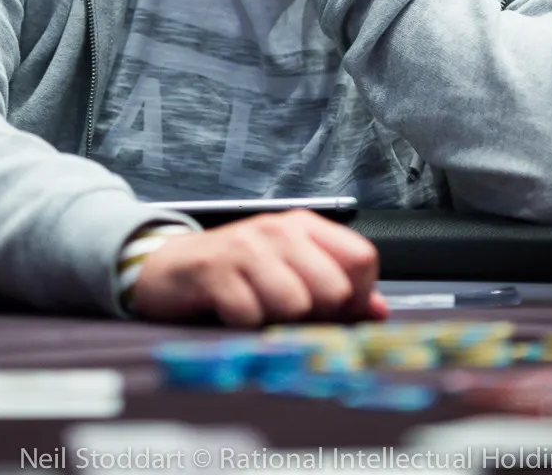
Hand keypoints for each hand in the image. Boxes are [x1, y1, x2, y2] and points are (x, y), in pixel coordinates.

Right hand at [131, 209, 388, 327]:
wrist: (172, 267)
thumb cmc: (238, 270)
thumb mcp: (291, 271)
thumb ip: (338, 288)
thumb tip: (379, 311)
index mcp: (305, 226)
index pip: (363, 258)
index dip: (358, 296)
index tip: (336, 311)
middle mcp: (280, 230)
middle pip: (334, 288)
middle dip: (318, 315)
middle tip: (290, 313)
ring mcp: (247, 248)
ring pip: (296, 304)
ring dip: (278, 321)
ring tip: (259, 310)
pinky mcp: (216, 271)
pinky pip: (251, 316)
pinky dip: (245, 325)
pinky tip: (232, 312)